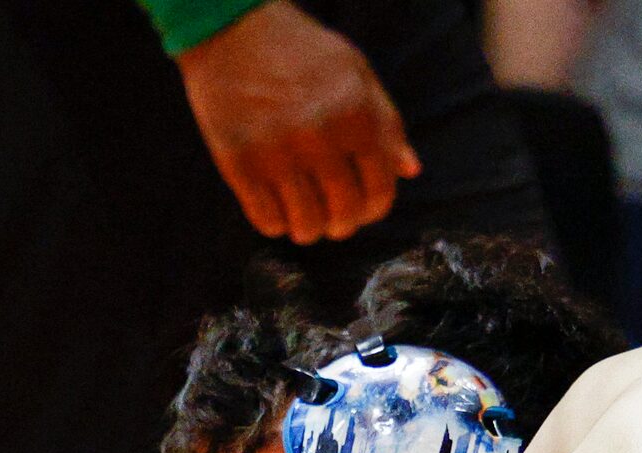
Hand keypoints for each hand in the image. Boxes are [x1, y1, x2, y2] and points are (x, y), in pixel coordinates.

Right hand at [176, 0, 418, 244]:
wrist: (232, 31)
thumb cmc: (300, 51)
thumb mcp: (355, 73)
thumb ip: (385, 122)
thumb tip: (410, 170)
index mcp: (356, 114)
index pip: (379, 188)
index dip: (375, 209)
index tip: (364, 211)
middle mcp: (320, 137)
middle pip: (343, 213)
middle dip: (342, 225)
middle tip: (333, 221)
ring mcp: (278, 153)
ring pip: (305, 224)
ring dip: (309, 230)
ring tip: (305, 221)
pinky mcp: (240, 165)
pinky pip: (267, 219)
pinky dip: (276, 224)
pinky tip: (277, 209)